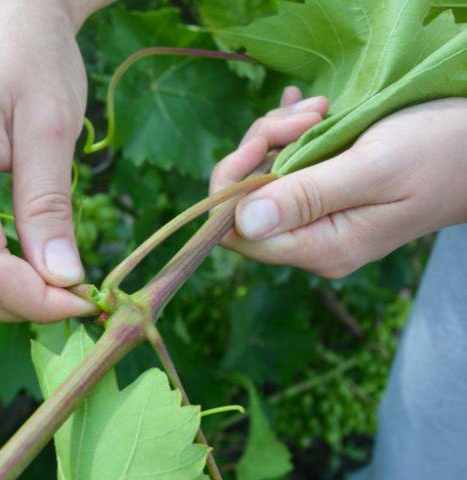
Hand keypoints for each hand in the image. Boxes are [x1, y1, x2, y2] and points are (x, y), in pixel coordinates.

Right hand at [0, 0, 109, 321]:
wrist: (8, 20)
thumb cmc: (33, 60)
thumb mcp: (52, 129)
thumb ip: (49, 208)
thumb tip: (63, 280)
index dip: (33, 298)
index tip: (86, 302)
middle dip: (12, 307)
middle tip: (74, 299)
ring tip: (48, 290)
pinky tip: (17, 270)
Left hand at [212, 92, 466, 278]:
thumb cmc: (436, 153)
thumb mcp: (372, 169)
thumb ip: (307, 197)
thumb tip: (244, 221)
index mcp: (320, 248)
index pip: (236, 232)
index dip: (233, 183)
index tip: (264, 140)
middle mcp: (312, 241)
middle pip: (246, 200)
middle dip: (262, 147)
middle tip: (308, 115)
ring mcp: (318, 219)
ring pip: (263, 176)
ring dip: (282, 133)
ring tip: (322, 108)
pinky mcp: (326, 195)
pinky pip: (285, 164)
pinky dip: (291, 132)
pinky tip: (311, 109)